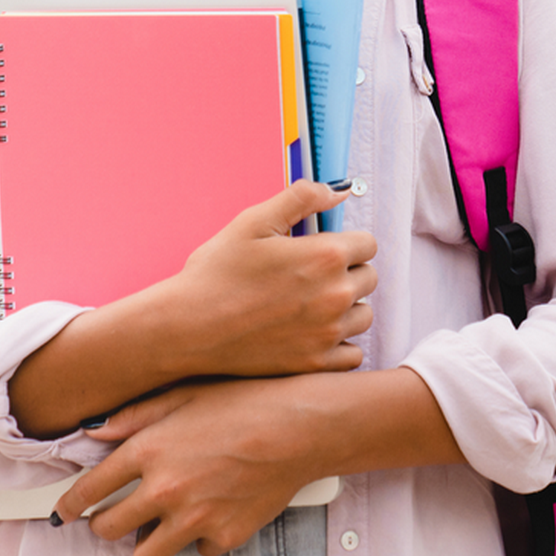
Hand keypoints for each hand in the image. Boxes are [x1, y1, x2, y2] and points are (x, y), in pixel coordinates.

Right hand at [8, 181, 374, 439]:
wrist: (186, 328)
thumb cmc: (216, 273)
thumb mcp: (254, 221)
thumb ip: (302, 198)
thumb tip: (337, 192)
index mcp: (325, 257)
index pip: (369, 244)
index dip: (347, 243)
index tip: (323, 249)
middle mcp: (334, 295)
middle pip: (369, 278)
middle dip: (347, 272)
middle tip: (311, 276)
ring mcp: (327, 333)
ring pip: (363, 315)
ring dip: (346, 308)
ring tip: (311, 304)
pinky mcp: (315, 364)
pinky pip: (352, 353)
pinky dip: (340, 343)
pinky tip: (313, 332)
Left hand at [54, 368, 465, 555]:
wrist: (301, 426)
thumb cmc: (247, 400)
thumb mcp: (189, 391)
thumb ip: (138, 414)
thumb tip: (97, 431)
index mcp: (150, 450)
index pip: (89, 489)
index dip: (70, 503)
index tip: (66, 511)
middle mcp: (165, 489)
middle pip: (108, 529)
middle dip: (107, 522)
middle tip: (119, 512)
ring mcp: (193, 518)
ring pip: (144, 555)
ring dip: (148, 540)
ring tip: (163, 520)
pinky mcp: (223, 536)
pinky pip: (196, 548)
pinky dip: (200, 535)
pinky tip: (214, 508)